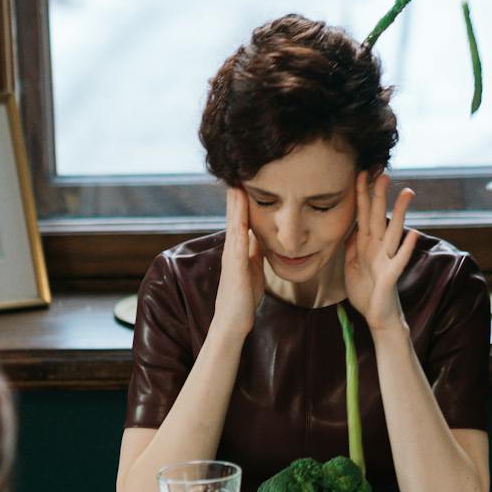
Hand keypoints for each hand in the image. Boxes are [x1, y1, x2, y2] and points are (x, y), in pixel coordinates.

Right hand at [214, 187, 263, 335]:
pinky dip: (238, 221)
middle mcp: (232, 249)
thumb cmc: (242, 299)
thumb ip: (254, 252)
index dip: (243, 199)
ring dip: (235, 202)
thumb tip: (259, 236)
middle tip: (238, 168)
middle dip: (236, 193)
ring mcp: (232, 256)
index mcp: (238, 249)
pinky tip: (241, 209)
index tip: (247, 178)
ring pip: (233, 222)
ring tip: (237, 180)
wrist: (232, 323)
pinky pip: (237, 238)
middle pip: (234, 215)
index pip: (240, 218)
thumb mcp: (252, 269)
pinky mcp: (236, 266)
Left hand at [343, 171, 418, 333]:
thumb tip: (349, 227)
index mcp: (366, 245)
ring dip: (400, 213)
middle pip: (378, 217)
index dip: (361, 195)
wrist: (376, 317)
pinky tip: (414, 233)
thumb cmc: (365, 291)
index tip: (360, 173)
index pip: (363, 215)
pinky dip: (407, 248)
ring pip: (394, 232)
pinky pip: (400, 260)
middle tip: (383, 172)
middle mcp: (379, 248)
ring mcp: (387, 260)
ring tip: (407, 193)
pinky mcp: (392, 275)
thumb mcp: (351, 266)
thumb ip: (350, 246)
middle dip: (379, 195)